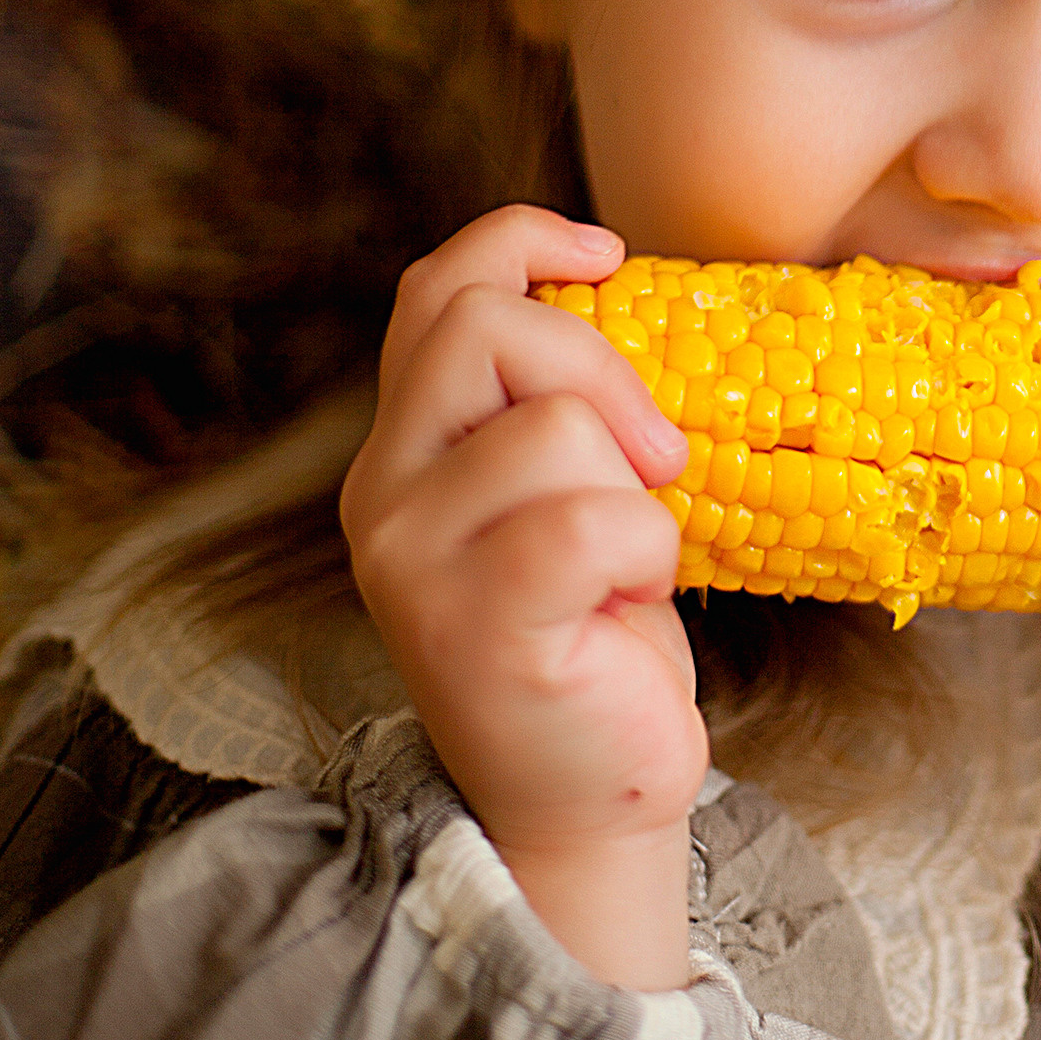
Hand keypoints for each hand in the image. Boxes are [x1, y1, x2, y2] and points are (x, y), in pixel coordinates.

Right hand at [340, 206, 707, 989]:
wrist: (589, 798)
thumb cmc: (595, 637)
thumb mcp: (565, 493)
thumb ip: (546, 404)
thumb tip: (608, 283)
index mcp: (406, 448)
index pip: (436, 290)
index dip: (520, 241)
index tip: (607, 253)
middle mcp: (383, 492)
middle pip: (487, 325)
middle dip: (601, 368)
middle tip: (657, 459)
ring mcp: (415, 558)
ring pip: (556, 425)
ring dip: (634, 490)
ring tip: (618, 571)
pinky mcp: (474, 622)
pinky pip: (594, 520)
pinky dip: (646, 553)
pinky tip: (624, 612)